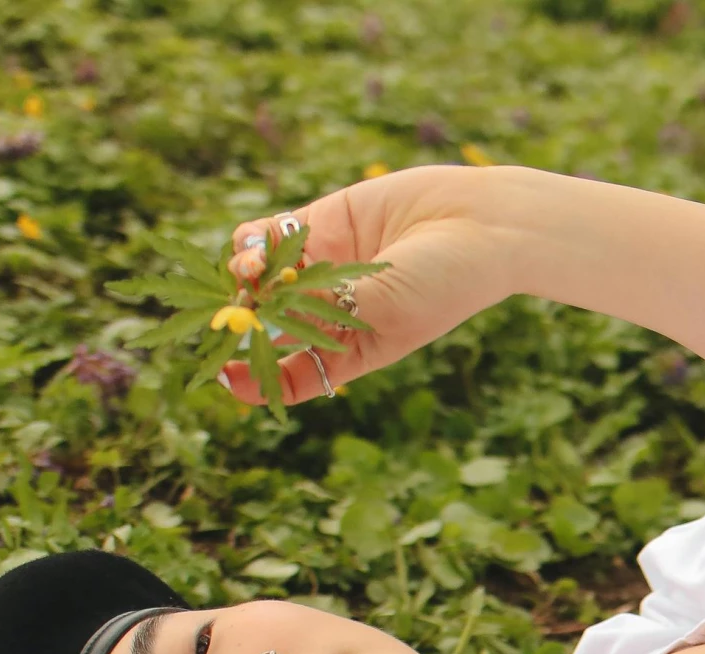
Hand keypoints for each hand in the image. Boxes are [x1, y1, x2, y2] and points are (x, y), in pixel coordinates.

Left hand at [221, 164, 520, 406]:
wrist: (480, 226)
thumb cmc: (442, 285)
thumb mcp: (380, 311)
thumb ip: (317, 308)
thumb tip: (252, 302)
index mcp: (353, 349)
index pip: (294, 374)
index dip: (255, 379)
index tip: (224, 376)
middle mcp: (333, 310)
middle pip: (267, 324)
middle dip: (239, 320)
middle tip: (228, 312)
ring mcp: (324, 266)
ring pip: (261, 277)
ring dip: (245, 276)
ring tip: (253, 269)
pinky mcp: (322, 223)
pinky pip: (269, 235)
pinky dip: (253, 240)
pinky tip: (258, 245)